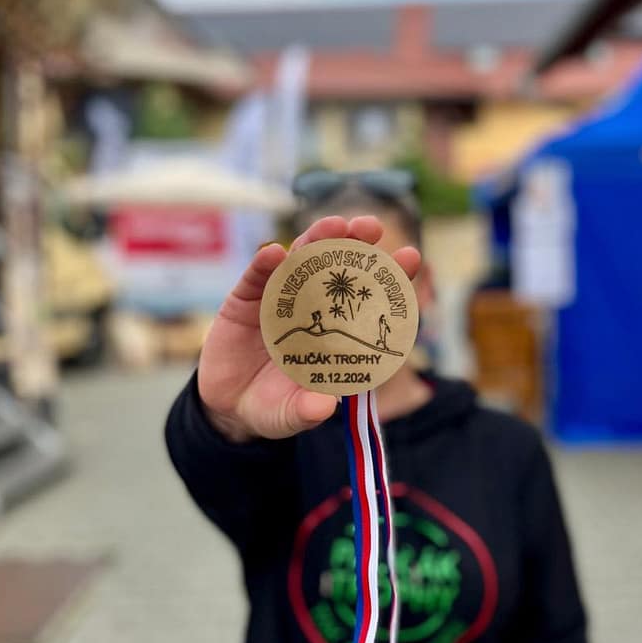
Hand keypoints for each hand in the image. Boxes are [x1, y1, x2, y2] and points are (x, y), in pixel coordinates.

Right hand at [197, 215, 420, 440]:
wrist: (230, 406)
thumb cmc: (274, 408)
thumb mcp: (290, 415)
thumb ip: (305, 412)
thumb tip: (323, 407)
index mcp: (337, 332)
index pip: (369, 299)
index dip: (390, 277)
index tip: (411, 257)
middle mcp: (313, 307)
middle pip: (337, 268)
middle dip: (355, 243)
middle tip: (369, 227)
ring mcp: (280, 299)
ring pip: (301, 260)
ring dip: (316, 240)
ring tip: (332, 227)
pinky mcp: (246, 299)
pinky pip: (257, 276)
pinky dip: (265, 263)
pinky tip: (274, 253)